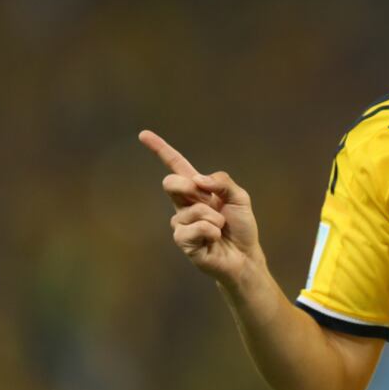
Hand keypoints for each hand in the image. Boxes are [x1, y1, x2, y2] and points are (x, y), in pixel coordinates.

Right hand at [139, 130, 264, 286]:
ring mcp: (181, 224)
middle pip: (171, 183)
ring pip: (192, 210)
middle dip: (188, 188)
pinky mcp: (183, 242)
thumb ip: (222, 182)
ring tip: (220, 228)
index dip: (160, 149)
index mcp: (197, 189)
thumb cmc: (241, 226)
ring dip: (215, 218)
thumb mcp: (240, 197)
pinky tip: (215, 239)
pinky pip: (196, 229)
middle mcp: (184, 204)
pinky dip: (212, 232)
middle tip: (209, 201)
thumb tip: (198, 180)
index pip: (176, 165)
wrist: (245, 255)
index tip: (143, 134)